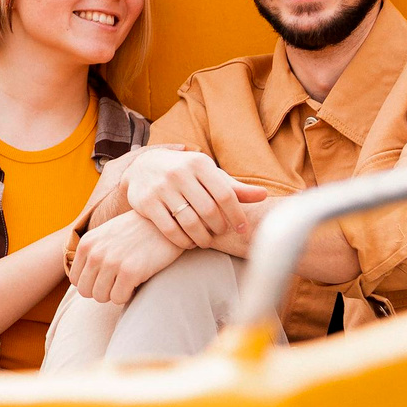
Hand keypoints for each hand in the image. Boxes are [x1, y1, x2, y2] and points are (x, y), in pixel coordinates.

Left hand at [68, 210, 181, 305]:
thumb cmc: (136, 231)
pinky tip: (136, 281)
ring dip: (115, 293)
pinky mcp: (130, 271)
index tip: (107, 277)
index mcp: (86, 243)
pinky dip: (128, 295)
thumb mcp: (105, 235)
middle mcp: (95, 253)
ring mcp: (112, 262)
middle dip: (102, 291)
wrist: (164, 223)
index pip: (75, 280)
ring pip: (101, 297)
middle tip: (117, 282)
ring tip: (127, 280)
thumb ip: (91, 252)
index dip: (92, 283)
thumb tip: (79, 281)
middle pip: (86, 291)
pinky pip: (119, 298)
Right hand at [127, 150, 267, 250]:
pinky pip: (170, 230)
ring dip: (203, 238)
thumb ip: (234, 188)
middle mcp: (178, 173)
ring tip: (207, 241)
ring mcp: (160, 187)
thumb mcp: (208, 175)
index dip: (236, 215)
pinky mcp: (145, 202)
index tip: (242, 229)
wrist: (143, 167)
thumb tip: (264, 196)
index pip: (225, 195)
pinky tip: (189, 242)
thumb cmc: (186, 174)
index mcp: (199, 163)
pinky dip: (183, 241)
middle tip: (221, 233)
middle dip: (219, 227)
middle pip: (208, 210)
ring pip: (189, 222)